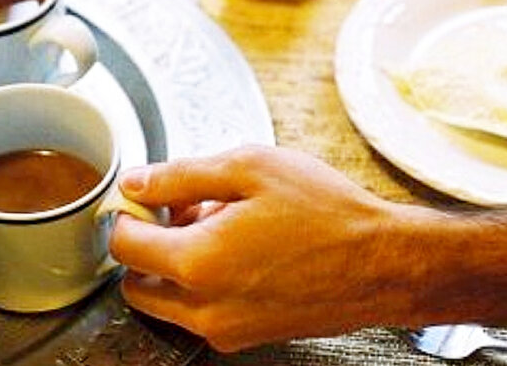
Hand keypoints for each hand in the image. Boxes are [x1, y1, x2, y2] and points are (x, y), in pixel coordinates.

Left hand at [110, 146, 430, 351]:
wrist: (382, 264)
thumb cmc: (328, 214)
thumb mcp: (251, 168)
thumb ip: (181, 175)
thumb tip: (137, 183)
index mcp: (199, 262)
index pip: (124, 244)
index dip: (128, 212)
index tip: (145, 196)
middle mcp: (204, 307)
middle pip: (135, 282)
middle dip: (146, 246)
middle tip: (180, 211)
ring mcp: (225, 328)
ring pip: (164, 302)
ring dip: (173, 267)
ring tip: (217, 227)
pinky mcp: (244, 337)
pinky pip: (198, 313)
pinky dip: (201, 285)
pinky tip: (239, 249)